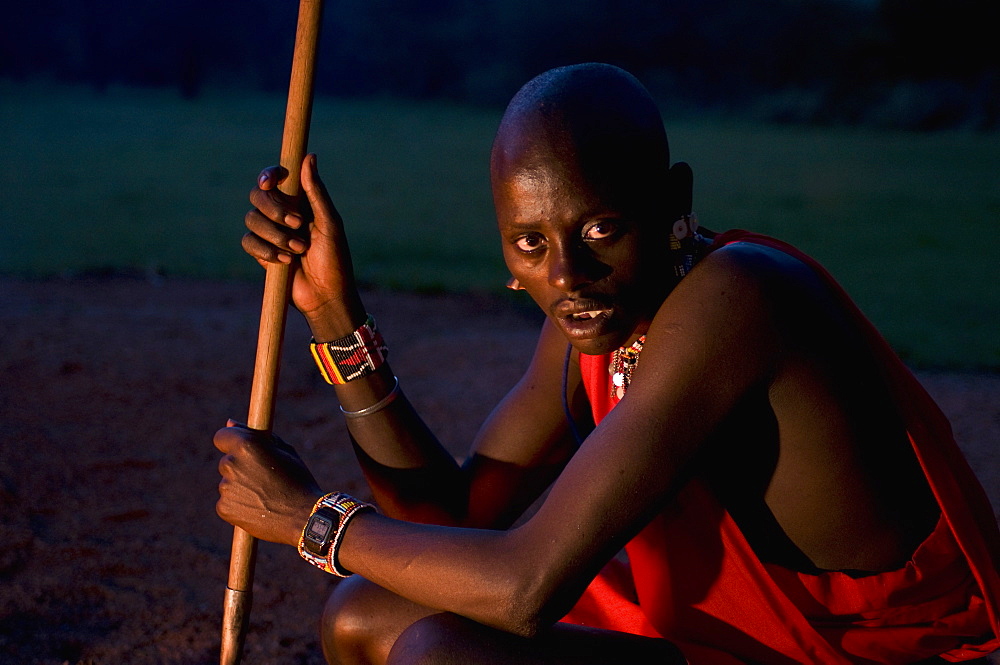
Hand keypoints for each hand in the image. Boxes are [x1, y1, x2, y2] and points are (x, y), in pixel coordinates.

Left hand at [214, 420, 323, 546]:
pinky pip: (227, 501)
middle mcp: (231, 464)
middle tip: (265, 479)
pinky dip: (239, 504)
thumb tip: (230, 422)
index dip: (232, 442)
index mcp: (246, 445)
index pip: (222, 436)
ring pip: (228, 483)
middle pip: (227, 461)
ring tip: (265, 496)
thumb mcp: (284, 451)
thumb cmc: (298, 480)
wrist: (304, 517)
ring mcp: (225, 488)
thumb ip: (255, 435)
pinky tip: (259, 507)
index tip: (243, 450)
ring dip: (241, 486)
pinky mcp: (224, 508)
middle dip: (241, 467)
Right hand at [242, 154, 365, 338]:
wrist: (326, 295)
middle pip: (257, 195)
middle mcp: (282, 214)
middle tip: (298, 224)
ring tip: (298, 250)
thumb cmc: (335, 258)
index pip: (275, 178)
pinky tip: (285, 262)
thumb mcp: (330, 223)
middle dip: (275, 209)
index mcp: (300, 202)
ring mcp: (270, 233)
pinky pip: (248, 242)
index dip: (268, 175)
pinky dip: (266, 251)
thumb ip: (316, 191)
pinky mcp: (261, 253)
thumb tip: (309, 157)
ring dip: (276, 235)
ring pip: (251, 219)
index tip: (270, 181)